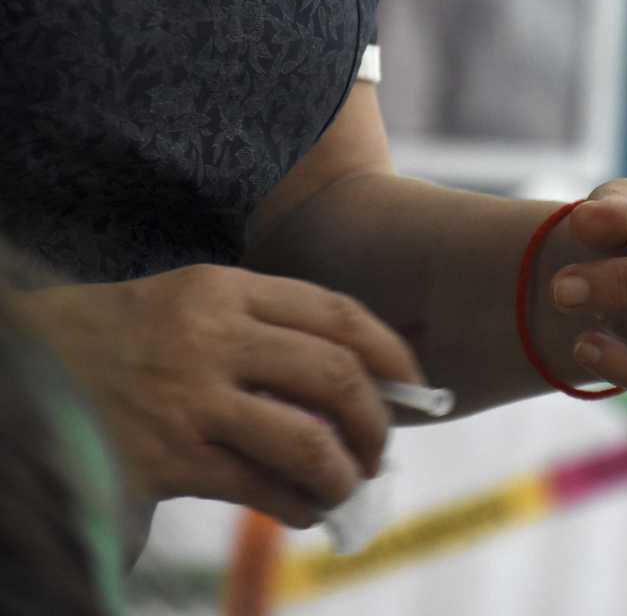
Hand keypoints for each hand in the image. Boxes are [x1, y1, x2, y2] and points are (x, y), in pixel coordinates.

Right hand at [12, 264, 423, 527]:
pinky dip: (298, 507)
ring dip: (344, 474)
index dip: (391, 353)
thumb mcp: (190, 301)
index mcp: (224, 289)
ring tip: (347, 484)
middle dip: (376, 421)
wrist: (20, 368)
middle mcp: (213, 338)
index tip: (413, 382)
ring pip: (307, 442)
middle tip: (381, 446)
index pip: (338, 314)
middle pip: (337, 378)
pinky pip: (261, 490)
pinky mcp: (168, 460)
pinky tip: (304, 510)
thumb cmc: (119, 336)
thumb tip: (355, 376)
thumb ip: (265, 327)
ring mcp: (190, 400)